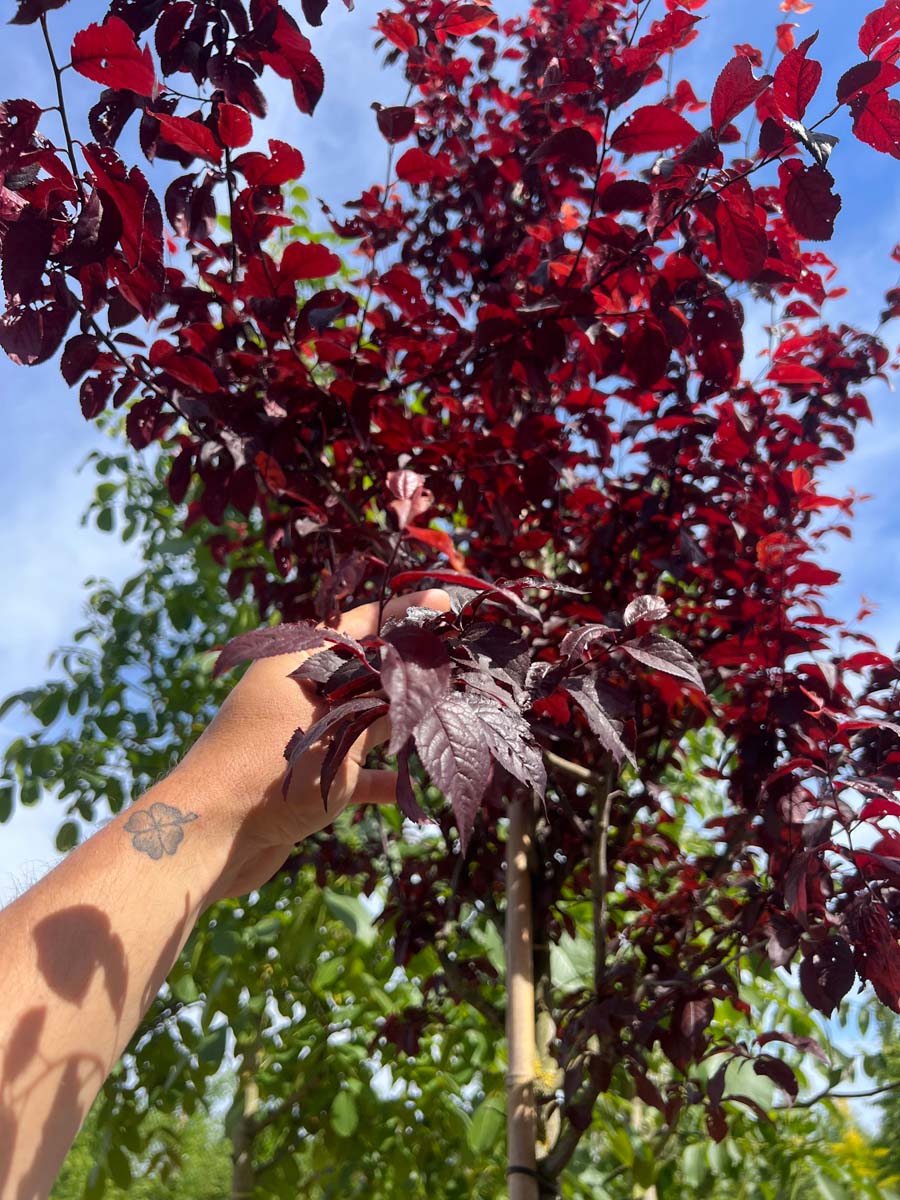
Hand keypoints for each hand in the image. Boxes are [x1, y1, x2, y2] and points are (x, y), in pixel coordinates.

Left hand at [174, 588, 450, 897]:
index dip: (407, 613)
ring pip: (365, 720)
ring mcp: (304, 734)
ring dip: (402, 727)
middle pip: (370, 671)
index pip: (365, 622)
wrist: (209, 836)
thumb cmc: (269, 767)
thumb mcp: (336, 727)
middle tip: (464, 668)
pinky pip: (353, 771)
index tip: (448, 607)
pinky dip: (381, 779)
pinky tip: (415, 795)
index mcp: (300, 657)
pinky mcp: (305, 778)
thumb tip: (425, 673)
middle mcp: (302, 689)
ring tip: (452, 721)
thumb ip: (382, 701)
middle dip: (415, 673)